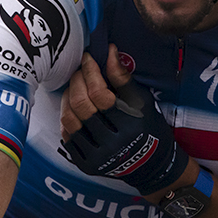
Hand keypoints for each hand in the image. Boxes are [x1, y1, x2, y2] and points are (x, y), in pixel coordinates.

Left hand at [61, 45, 187, 195]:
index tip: (87, 58)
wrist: (150, 164)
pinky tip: (72, 108)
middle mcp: (112, 143)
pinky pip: (67, 137)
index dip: (90, 72)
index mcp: (129, 124)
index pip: (99, 93)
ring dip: (68, 98)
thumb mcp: (143, 101)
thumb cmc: (148, 126)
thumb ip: (123, 78)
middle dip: (76, 81)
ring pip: (70, 120)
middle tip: (79, 71)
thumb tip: (109, 51)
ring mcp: (98, 157)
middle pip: (81, 105)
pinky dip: (67, 118)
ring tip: (74, 88)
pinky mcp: (87, 165)